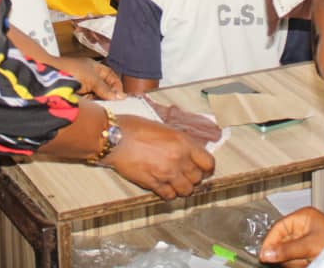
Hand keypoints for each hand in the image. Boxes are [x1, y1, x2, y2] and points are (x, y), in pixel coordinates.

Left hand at [52, 56, 123, 99]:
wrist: (49, 77)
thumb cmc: (70, 70)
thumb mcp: (92, 79)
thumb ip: (106, 88)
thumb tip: (120, 97)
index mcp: (94, 67)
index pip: (110, 76)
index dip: (116, 85)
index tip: (121, 96)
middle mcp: (89, 77)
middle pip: (104, 88)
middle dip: (109, 95)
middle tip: (114, 104)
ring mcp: (82, 87)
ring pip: (96, 97)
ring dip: (100, 101)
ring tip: (103, 106)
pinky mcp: (76, 97)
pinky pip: (88, 102)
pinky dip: (91, 105)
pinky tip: (92, 107)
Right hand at [100, 115, 214, 200]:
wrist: (115, 138)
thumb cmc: (135, 128)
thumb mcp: (164, 128)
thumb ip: (180, 141)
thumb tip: (190, 151)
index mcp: (183, 142)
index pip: (208, 163)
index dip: (206, 168)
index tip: (202, 168)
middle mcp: (178, 158)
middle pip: (198, 178)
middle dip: (193, 177)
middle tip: (186, 174)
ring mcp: (166, 173)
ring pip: (186, 190)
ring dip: (182, 187)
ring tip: (175, 181)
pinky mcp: (153, 183)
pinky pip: (169, 195)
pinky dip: (168, 193)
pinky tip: (163, 186)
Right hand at [259, 207, 323, 265]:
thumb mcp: (309, 245)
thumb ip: (287, 249)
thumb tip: (266, 253)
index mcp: (303, 217)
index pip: (279, 227)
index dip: (270, 241)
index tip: (264, 255)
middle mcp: (303, 227)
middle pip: (281, 242)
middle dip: (288, 254)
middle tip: (299, 259)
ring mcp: (306, 241)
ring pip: (287, 254)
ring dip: (295, 261)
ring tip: (308, 261)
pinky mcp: (309, 252)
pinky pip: (295, 260)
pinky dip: (299, 264)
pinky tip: (308, 263)